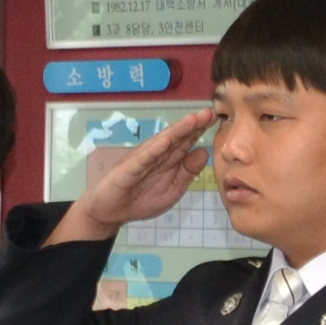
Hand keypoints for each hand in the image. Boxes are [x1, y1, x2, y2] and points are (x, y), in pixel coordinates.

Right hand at [52, 116, 212, 244]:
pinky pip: (143, 158)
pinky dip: (154, 149)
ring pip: (162, 142)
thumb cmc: (141, 199)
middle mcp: (156, 154)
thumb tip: (204, 152)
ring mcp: (142, 159)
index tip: (215, 119)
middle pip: (177, 137)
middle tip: (209, 112)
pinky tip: (166, 140)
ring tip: (193, 119)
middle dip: (193, 125)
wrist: (110, 211)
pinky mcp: (129, 169)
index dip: (200, 130)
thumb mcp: (173, 189)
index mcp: (168, 159)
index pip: (186, 142)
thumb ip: (188, 172)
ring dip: (177, 131)